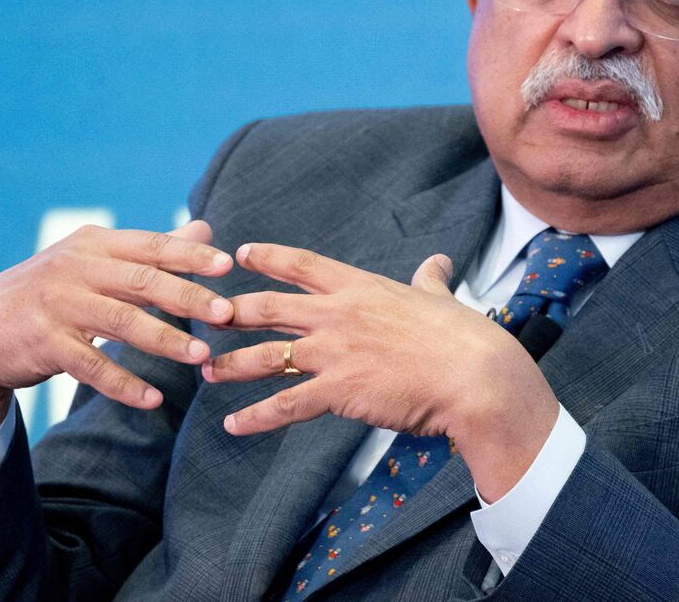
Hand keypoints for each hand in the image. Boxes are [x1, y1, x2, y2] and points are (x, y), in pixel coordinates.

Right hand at [0, 220, 233, 450]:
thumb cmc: (52, 293)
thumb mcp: (94, 262)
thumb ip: (151, 252)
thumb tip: (206, 231)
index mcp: (94, 244)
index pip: (151, 246)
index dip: (190, 255)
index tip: (228, 266)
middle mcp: (75, 268)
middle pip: (142, 281)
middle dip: (188, 298)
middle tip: (227, 314)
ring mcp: (57, 305)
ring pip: (121, 322)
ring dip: (165, 341)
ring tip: (201, 357)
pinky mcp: (43, 343)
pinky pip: (91, 366)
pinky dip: (124, 384)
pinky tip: (153, 400)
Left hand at [202, 243, 559, 500]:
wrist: (474, 375)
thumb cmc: (463, 337)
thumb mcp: (440, 299)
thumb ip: (430, 280)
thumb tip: (438, 261)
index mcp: (361, 287)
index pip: (303, 265)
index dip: (268, 257)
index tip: (239, 253)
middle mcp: (339, 314)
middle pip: (270, 307)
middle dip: (232, 311)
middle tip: (204, 316)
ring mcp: (335, 352)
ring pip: (266, 356)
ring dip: (232, 365)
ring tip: (206, 372)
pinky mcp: (339, 390)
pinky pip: (286, 405)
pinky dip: (255, 417)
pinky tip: (234, 425)